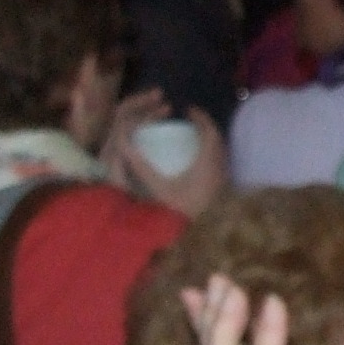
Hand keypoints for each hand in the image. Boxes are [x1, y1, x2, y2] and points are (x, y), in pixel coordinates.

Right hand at [104, 92, 228, 216]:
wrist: (188, 234)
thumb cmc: (172, 210)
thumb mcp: (155, 186)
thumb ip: (139, 165)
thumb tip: (122, 144)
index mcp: (206, 164)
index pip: (209, 132)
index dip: (201, 117)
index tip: (188, 109)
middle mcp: (218, 168)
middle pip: (217, 139)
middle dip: (205, 125)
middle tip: (190, 118)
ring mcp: (221, 178)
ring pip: (219, 151)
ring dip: (208, 139)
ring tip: (192, 133)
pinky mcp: (219, 187)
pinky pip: (218, 161)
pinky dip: (209, 151)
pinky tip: (196, 155)